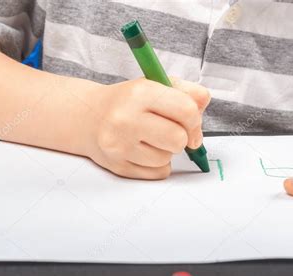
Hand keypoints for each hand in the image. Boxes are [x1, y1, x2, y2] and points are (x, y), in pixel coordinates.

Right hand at [86, 77, 209, 179]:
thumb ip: (186, 91)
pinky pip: (158, 173)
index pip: (186, 110)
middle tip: (173, 131)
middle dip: (182, 138)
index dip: (195, 119)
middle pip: (179, 140)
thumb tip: (203, 104)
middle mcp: (125, 119)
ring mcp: (119, 145)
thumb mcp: (156, 85)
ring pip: (167, 159)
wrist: (88, 116)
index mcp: (139, 93)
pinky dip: (158, 164)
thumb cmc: (129, 102)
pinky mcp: (118, 166)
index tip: (191, 123)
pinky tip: (144, 151)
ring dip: (167, 151)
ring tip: (152, 138)